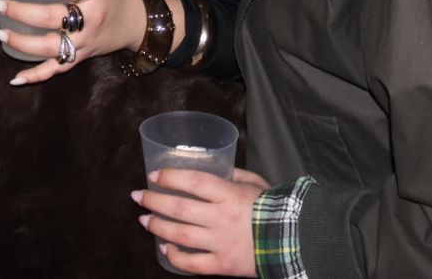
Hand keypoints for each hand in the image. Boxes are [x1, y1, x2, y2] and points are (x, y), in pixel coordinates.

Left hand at [0, 0, 169, 84]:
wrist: (139, 21)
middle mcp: (91, 17)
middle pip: (51, 17)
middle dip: (21, 12)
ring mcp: (86, 41)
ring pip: (50, 47)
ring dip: (21, 43)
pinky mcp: (83, 57)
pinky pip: (57, 69)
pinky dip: (36, 76)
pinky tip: (16, 78)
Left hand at [132, 167, 268, 276]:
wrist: (293, 241)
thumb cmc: (274, 208)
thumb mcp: (256, 183)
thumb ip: (233, 174)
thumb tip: (212, 166)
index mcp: (229, 195)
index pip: (193, 181)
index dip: (170, 176)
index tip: (154, 174)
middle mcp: (221, 218)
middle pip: (179, 208)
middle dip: (153, 200)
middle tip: (138, 196)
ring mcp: (220, 243)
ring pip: (179, 235)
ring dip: (157, 226)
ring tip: (144, 220)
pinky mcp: (222, 265)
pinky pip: (192, 264)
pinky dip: (175, 257)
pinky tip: (164, 249)